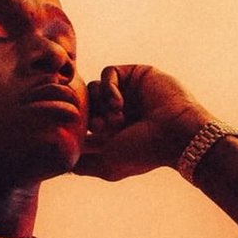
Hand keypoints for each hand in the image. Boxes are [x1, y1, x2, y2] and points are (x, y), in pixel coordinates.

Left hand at [74, 65, 212, 180]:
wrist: (176, 134)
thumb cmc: (143, 152)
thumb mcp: (106, 165)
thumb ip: (81, 165)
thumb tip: (61, 165)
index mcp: (111, 132)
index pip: (82, 123)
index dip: (77, 126)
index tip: (85, 136)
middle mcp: (117, 111)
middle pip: (84, 103)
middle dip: (88, 115)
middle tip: (100, 127)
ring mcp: (126, 92)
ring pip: (93, 87)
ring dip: (100, 102)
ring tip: (116, 117)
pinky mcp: (135, 74)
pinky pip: (108, 72)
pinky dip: (109, 87)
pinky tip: (119, 102)